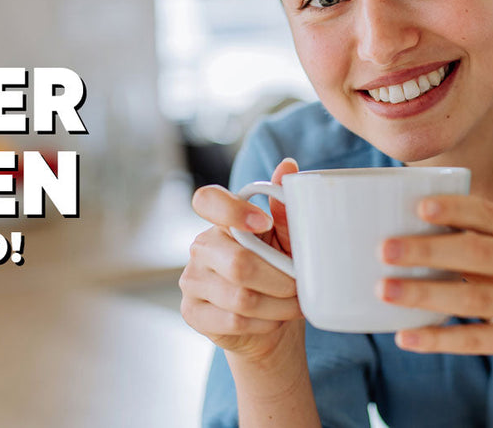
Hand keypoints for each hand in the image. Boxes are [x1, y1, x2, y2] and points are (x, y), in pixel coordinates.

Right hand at [180, 158, 303, 362]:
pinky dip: (265, 323)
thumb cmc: (277, 273)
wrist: (268, 324)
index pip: (207, 200)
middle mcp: (201, 247)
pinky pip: (234, 320)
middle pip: (239, 263)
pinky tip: (274, 319)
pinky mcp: (193, 313)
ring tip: (295, 305)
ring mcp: (192, 281)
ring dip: (278, 305)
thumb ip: (286, 207)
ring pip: (241, 297)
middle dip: (280, 279)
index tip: (264, 222)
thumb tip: (289, 166)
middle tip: (300, 286)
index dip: (233, 209)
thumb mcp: (286, 239)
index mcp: (221, 221)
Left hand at [378, 195, 492, 385]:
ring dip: (424, 293)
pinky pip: (475, 340)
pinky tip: (405, 337)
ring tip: (384, 289)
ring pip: (474, 297)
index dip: (455, 210)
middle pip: (479, 253)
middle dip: (428, 249)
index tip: (417, 206)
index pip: (492, 215)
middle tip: (384, 249)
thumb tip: (410, 221)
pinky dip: (438, 338)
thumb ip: (484, 239)